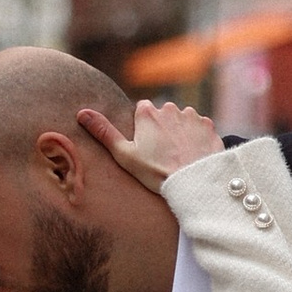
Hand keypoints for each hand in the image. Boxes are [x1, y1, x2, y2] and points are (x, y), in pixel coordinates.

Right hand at [78, 97, 224, 192]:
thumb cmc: (155, 171)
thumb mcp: (124, 154)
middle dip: (163, 129)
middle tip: (162, 154)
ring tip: (179, 156)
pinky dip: (198, 139)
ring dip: (181, 133)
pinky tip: (194, 155)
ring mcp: (192, 116)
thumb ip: (103, 131)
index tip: (145, 144)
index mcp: (148, 113)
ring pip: (183, 121)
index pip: (143, 110)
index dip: (143, 127)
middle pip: (164, 115)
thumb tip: (82, 113)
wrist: (193, 182)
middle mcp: (171, 108)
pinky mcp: (210, 127)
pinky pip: (201, 129)